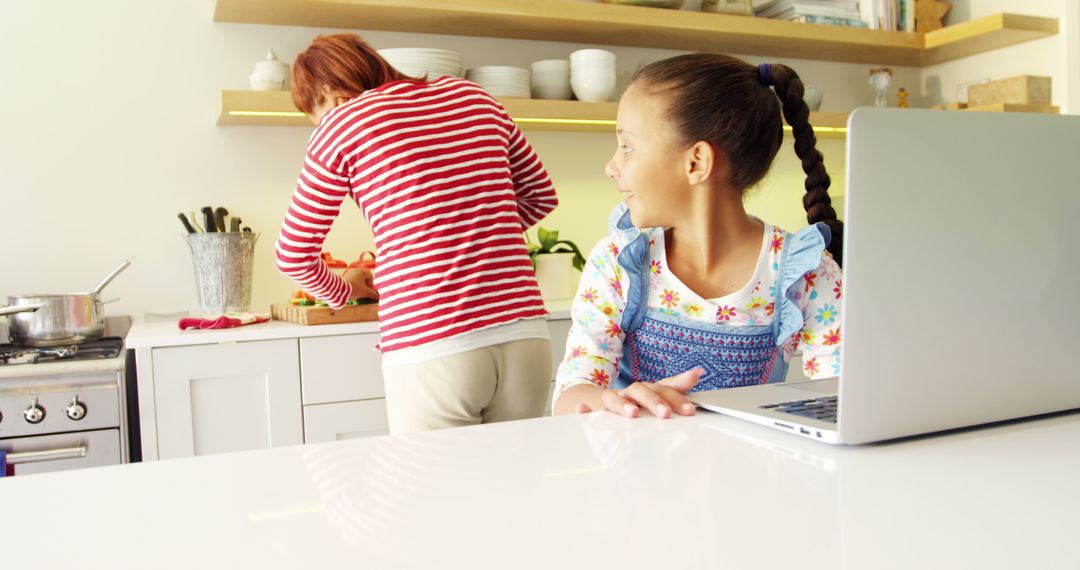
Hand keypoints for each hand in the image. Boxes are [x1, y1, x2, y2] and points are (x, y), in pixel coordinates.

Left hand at [343, 267, 378, 300]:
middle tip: (364, 291)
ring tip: (357, 292)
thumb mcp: (365, 292)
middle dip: (365, 285)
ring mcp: (349, 272)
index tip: (369, 291)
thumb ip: (372, 294)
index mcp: (363, 271)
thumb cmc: (355, 289)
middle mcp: (356, 270)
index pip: (370, 277)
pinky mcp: (344, 276)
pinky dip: (353, 285)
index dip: (371, 285)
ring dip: (359, 285)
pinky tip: (351, 290)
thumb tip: (377, 296)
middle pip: (364, 278)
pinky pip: (351, 280)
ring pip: (357, 279)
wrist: (340, 289)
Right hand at [574, 368, 702, 418]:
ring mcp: (611, 400)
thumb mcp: (654, 396)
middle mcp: (629, 393)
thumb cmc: (631, 402)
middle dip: (653, 401)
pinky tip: (582, 410)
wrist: (595, 402)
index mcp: (647, 391)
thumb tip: (698, 372)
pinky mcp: (593, 409)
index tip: (691, 402)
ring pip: (614, 398)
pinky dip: (583, 409)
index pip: (663, 388)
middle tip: (665, 414)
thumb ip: (674, 387)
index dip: (677, 394)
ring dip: (622, 404)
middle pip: (641, 391)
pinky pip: (586, 407)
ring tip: (632, 413)